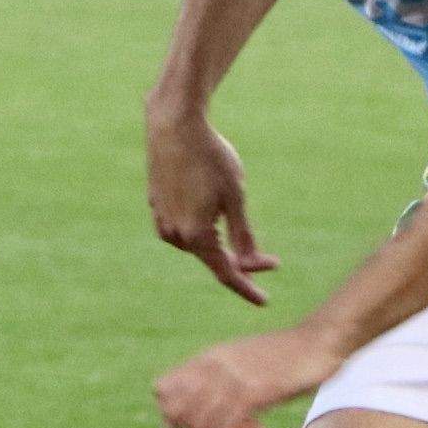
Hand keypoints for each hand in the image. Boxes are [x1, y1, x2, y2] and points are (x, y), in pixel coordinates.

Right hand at [146, 107, 276, 304]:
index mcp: (196, 236)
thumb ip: (243, 234)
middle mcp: (175, 234)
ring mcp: (162, 221)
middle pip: (212, 258)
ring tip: (237, 232)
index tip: (264, 302)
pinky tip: (211, 214)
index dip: (247, 288)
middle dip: (241, 262)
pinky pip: (182, 228)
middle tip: (270, 261)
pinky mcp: (156, 206)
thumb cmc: (211, 158)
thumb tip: (249, 264)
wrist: (174, 125)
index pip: (226, 273)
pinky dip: (201, 229)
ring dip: (219, 243)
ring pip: (196, 243)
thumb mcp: (235, 197)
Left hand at [152, 326, 340, 427]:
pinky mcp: (255, 392)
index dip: (168, 418)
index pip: (160, 390)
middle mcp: (212, 368)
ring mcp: (232, 379)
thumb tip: (205, 407)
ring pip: (199, 426)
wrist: (317, 341)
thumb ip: (220, 378)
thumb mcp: (242, 361)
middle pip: (173, 414)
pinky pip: (227, 427)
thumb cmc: (283, 357)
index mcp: (206, 359)